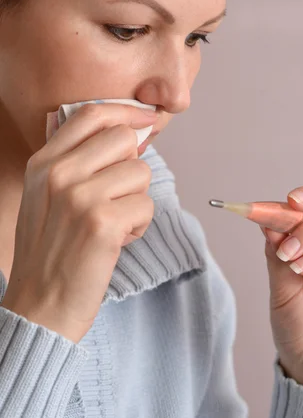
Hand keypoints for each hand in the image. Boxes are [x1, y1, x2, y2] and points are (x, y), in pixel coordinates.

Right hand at [2, 103, 157, 343]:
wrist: (40, 306)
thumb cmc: (51, 250)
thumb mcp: (47, 195)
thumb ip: (79, 161)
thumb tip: (131, 133)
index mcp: (44, 163)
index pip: (92, 114)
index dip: (125, 111)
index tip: (146, 119)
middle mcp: (59, 174)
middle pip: (123, 138)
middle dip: (132, 165)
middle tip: (118, 195)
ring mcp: (80, 197)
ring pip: (140, 172)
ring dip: (136, 201)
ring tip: (112, 224)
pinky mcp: (103, 224)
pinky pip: (146, 206)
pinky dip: (139, 226)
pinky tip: (116, 242)